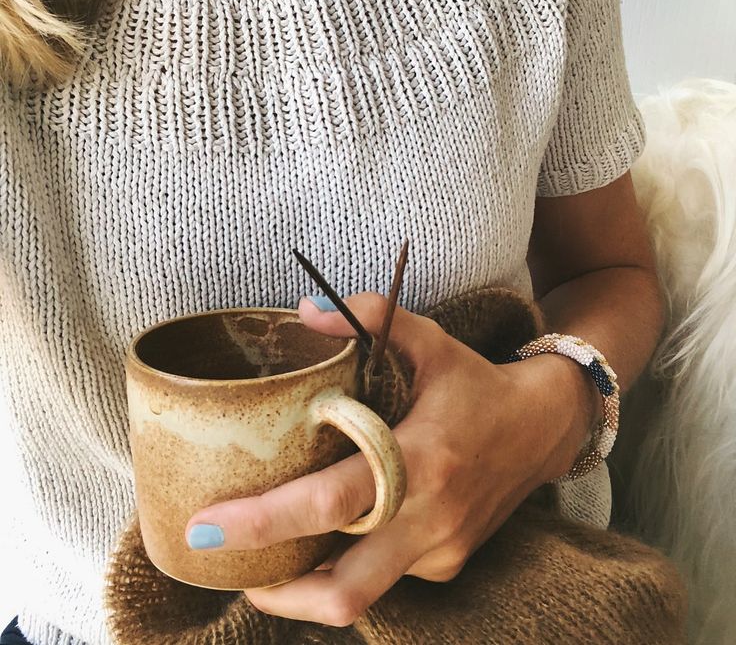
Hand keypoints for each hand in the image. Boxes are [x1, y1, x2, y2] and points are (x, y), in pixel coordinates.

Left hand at [185, 291, 587, 626]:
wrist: (541, 427)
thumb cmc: (472, 381)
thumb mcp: (429, 338)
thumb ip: (371, 316)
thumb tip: (303, 312)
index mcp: (422, 458)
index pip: (333, 502)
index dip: (265, 521)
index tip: (205, 524)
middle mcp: (433, 517)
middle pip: (343, 586)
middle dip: (272, 586)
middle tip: (216, 555)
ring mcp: (442, 550)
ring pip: (357, 593)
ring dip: (299, 586)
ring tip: (257, 556)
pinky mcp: (446, 566)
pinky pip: (381, 578)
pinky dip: (343, 563)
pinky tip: (325, 532)